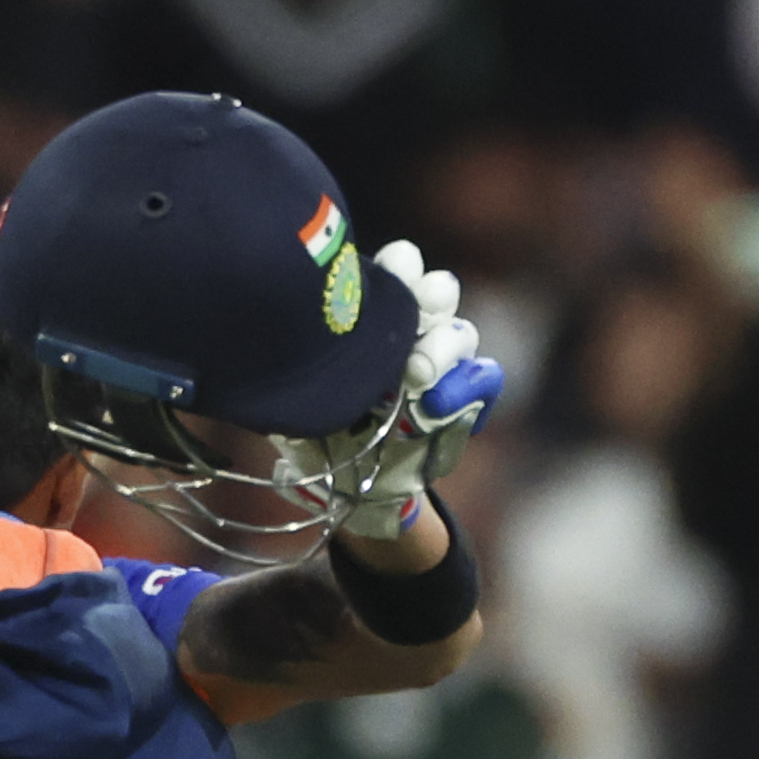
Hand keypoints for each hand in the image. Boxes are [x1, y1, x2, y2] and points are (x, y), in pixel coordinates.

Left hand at [275, 240, 504, 541]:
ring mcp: (442, 363)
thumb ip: (292, 390)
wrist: (355, 491)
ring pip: (461, 331)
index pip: (396, 272)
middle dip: (428, 296)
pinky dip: (470, 388)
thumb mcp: (294, 410)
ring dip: (445, 347)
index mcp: (370, 320)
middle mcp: (411, 333)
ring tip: (418, 377)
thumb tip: (273, 365)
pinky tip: (439, 407)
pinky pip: (485, 377)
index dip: (397, 267)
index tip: (384, 272)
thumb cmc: (318, 438)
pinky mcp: (466, 397)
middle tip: (412, 316)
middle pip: (436, 291)